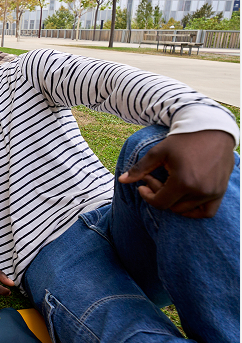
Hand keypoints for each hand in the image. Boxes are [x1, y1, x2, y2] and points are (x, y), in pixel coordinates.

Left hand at [119, 130, 234, 217]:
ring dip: (174, 201)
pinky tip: (183, 198)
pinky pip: (207, 212)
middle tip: (154, 179)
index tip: (142, 185)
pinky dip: (194, 210)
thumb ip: (140, 168)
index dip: (147, 196)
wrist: (211, 130)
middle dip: (158, 195)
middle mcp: (200, 190)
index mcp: (183, 182)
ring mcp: (212, 192)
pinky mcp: (220, 191)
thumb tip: (121, 180)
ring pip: (186, 210)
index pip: (160, 203)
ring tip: (168, 183)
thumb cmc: (182, 140)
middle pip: (172, 206)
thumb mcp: (158, 152)